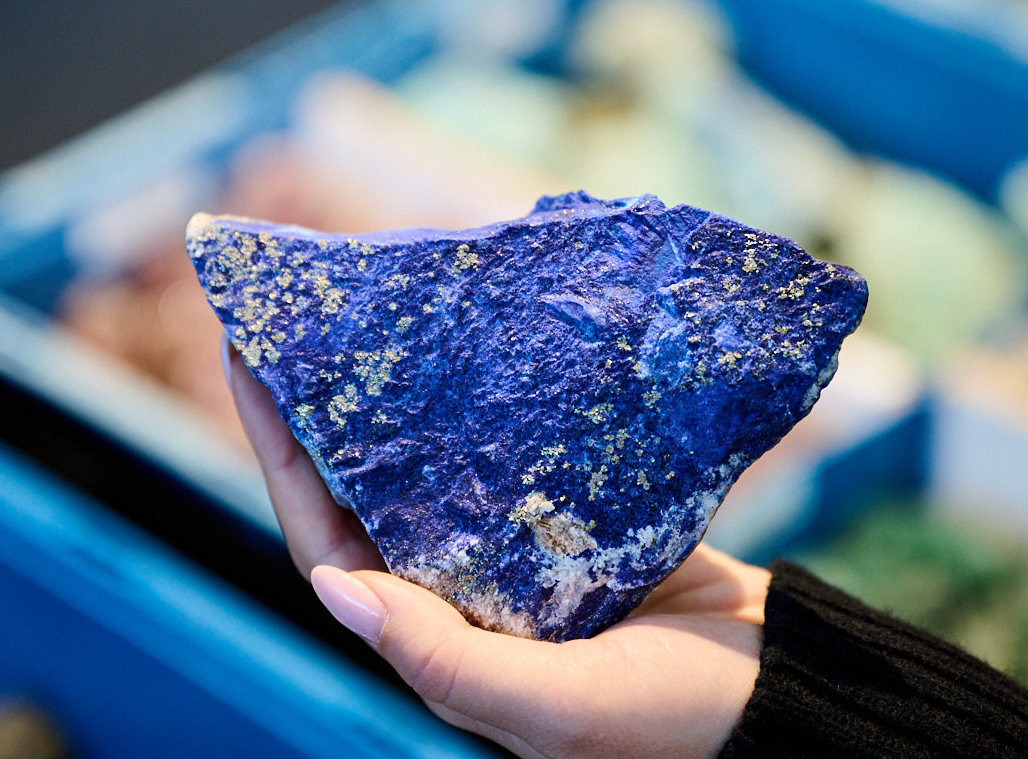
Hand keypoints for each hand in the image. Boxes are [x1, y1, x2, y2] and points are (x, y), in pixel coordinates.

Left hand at [226, 340, 768, 758]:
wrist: (781, 699)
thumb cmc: (670, 724)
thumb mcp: (557, 708)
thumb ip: (448, 660)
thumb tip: (337, 590)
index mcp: (435, 640)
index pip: (326, 540)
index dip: (279, 453)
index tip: (246, 358)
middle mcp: (461, 595)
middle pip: (367, 487)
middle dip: (326, 405)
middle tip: (302, 313)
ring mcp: (514, 556)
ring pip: (436, 462)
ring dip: (403, 396)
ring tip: (378, 311)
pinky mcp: (573, 523)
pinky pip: (511, 452)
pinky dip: (488, 401)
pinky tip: (477, 345)